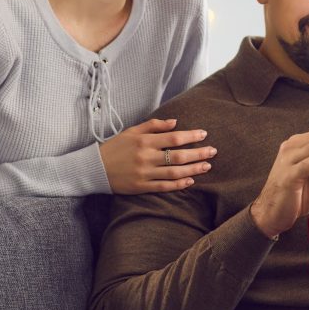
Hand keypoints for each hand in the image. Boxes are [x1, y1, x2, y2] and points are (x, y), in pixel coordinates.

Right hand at [100, 118, 216, 193]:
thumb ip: (153, 125)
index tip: (204, 134)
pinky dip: (178, 184)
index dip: (191, 136)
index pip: (173, 138)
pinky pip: (164, 186)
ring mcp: (144, 173)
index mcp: (144, 141)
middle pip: (178, 155)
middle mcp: (146, 157)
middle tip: (213, 151)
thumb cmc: (115, 147)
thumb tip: (175, 122)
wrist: (95, 168)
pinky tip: (190, 180)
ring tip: (207, 166)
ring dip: (193, 169)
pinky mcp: (141, 186)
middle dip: (198, 153)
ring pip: (174, 172)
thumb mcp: (131, 131)